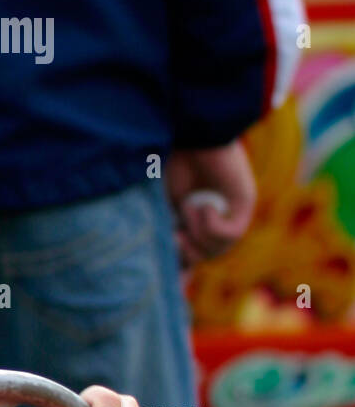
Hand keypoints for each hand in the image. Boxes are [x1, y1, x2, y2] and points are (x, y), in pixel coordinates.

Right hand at [166, 142, 255, 266]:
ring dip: (197, 232)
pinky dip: (211, 225)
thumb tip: (172, 271)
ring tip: (189, 207)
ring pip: (217, 249)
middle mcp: (217, 217)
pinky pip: (231, 234)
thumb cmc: (169, 166)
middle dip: (186, 252)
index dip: (181, 267)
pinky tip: (204, 205)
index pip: (194, 257)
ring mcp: (233, 210)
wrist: (187, 135)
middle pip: (204, 257)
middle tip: (176, 233)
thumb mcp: (162, 210)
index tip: (169, 268)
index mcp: (196, 219)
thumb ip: (166, 234)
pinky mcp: (245, 202)